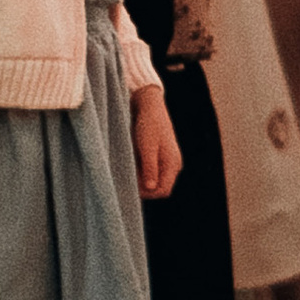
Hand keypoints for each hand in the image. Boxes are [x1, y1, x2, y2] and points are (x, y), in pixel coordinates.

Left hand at [132, 81, 181, 200]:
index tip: (132, 189)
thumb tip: (151, 188)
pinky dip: (141, 172)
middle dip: (144, 188)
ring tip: (127, 170)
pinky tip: (131, 163)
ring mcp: (166, 160)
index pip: (163, 190)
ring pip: (154, 179)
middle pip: (160, 187)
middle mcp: (172, 164)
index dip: (148, 194)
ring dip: (141, 180)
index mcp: (172, 163)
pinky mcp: (159, 156)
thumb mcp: (147, 148)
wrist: (149, 105)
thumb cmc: (148, 125)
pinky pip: (151, 171)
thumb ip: (149, 168)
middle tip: (127, 180)